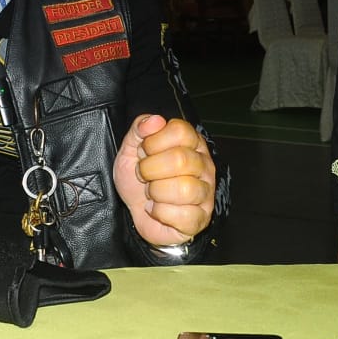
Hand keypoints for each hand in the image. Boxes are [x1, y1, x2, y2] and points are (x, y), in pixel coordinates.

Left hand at [113, 115, 214, 245]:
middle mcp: (204, 164)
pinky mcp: (201, 218)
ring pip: (184, 189)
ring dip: (157, 192)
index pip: (180, 131)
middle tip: (145, 175)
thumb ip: (140, 129)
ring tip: (152, 193)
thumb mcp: (131, 150)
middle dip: (150, 169)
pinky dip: (161, 213)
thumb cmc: (139, 179)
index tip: (144, 152)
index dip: (153, 142)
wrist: (136, 211)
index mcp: (191, 142)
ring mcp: (206, 192)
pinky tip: (157, 209)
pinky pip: (183, 216)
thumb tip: (155, 120)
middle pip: (181, 159)